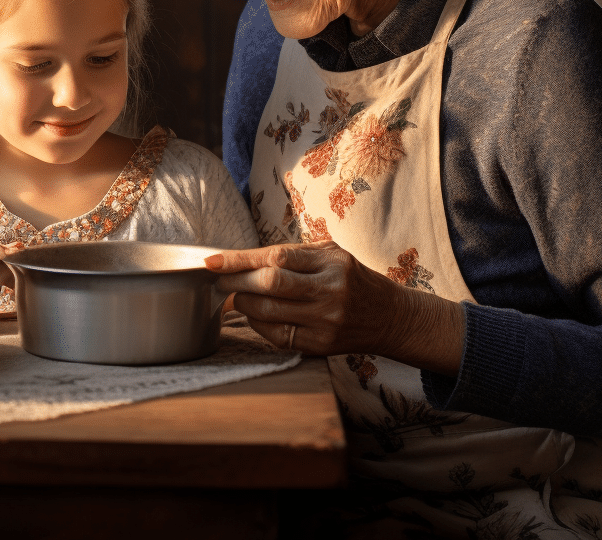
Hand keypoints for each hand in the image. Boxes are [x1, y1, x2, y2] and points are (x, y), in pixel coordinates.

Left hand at [204, 243, 465, 375]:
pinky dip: (258, 324)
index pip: (276, 257)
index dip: (239, 259)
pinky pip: (277, 335)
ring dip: (242, 304)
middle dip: (236, 282)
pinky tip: (254, 315)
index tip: (211, 261)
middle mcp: (330, 291)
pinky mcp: (321, 346)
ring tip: (234, 297)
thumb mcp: (331, 255)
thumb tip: (241, 260)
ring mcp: (326, 321)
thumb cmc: (352, 279)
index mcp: (331, 262)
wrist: (389, 316)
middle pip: (269, 284)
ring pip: (269, 312)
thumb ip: (292, 255)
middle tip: (218, 280)